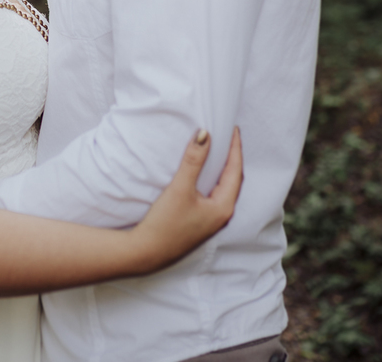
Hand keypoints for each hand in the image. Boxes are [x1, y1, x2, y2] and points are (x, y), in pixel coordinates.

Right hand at [131, 127, 242, 272]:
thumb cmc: (165, 223)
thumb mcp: (180, 188)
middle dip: (232, 158)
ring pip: (223, 188)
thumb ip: (193, 160)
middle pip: (233, 180)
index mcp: (223, 207)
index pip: (235, 171)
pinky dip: (212, 180)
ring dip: (222, 169)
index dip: (235, 148)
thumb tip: (205, 134)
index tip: (232, 128)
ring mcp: (210, 221)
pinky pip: (213, 195)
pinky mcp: (199, 223)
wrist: (146, 253)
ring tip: (218, 151)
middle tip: (227, 136)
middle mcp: (221, 215)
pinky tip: (203, 175)